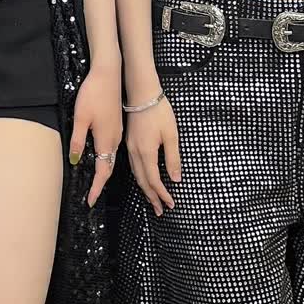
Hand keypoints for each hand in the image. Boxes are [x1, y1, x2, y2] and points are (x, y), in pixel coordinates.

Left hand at [68, 67, 123, 206]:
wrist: (109, 74)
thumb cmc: (93, 94)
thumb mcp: (81, 118)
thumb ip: (78, 140)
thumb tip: (76, 160)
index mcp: (106, 140)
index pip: (103, 171)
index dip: (96, 188)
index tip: (90, 201)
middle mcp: (115, 139)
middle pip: (109, 167)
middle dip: (101, 183)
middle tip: (92, 196)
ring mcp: (117, 132)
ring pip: (112, 158)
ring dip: (105, 171)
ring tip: (96, 182)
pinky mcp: (116, 124)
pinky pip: (112, 148)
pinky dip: (107, 159)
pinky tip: (101, 157)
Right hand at [124, 87, 180, 214]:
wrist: (141, 93)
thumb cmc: (159, 111)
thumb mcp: (171, 135)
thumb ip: (173, 158)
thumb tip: (174, 179)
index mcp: (146, 152)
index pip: (154, 180)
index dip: (162, 194)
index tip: (171, 204)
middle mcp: (135, 152)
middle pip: (142, 181)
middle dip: (152, 197)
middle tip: (160, 210)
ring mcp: (130, 147)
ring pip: (136, 174)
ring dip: (145, 189)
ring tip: (153, 200)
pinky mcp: (129, 142)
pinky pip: (133, 166)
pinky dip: (140, 177)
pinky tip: (144, 180)